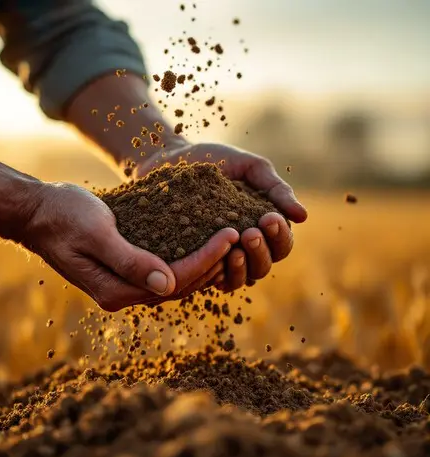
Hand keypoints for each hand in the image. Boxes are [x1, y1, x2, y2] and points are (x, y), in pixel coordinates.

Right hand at [22, 182, 238, 310]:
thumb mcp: (95, 233)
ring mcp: (125, 285)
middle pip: (180, 285)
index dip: (205, 259)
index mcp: (115, 290)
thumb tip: (166, 285)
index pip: (173, 281)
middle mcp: (123, 294)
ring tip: (233, 240)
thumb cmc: (63, 217)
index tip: (230, 233)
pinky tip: (207, 243)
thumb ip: (129, 260)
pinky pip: (165, 270)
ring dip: (206, 263)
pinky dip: (188, 258)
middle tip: (241, 236)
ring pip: (176, 281)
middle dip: (213, 263)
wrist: (38, 213)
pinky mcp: (127, 271)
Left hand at [136, 142, 307, 291]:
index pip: (281, 244)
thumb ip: (276, 189)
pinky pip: (212, 279)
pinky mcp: (197, 261)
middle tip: (250, 233)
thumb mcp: (250, 167)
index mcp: (262, 226)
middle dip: (262, 251)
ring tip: (235, 250)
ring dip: (244, 267)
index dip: (280, 236)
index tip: (269, 218)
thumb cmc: (214, 161)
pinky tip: (213, 262)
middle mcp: (244, 247)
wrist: (170, 159)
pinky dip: (218, 274)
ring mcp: (220, 257)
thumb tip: (303, 217)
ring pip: (242, 278)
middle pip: (264, 266)